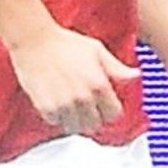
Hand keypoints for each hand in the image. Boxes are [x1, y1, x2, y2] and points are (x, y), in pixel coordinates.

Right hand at [10, 26, 138, 136]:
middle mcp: (82, 98)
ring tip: (72, 106)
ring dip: (75, 120)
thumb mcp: (96, 50)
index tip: (105, 106)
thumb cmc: (64, 42)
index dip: (110, 110)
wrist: (33, 40)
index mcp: (98, 84)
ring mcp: (63, 104)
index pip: (114, 115)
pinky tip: (58, 103)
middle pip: (95, 125)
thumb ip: (116, 68)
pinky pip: (56, 122)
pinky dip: (57, 117)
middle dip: (94, 117)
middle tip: (87, 106)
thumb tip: (134, 75)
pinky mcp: (45, 107)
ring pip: (76, 128)